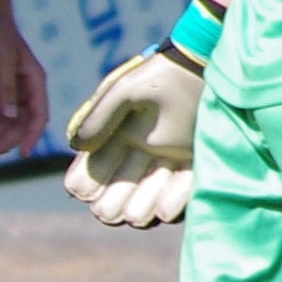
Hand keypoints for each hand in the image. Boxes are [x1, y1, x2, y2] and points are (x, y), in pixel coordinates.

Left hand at [0, 3, 49, 159]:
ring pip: (7, 122)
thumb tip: (9, 116)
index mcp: (35, 82)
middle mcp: (27, 89)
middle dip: (5, 139)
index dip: (32, 136)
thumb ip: (5, 87)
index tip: (22, 154)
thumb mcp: (0, 59)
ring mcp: (13, 90)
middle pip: (21, 123)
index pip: (38, 116)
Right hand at [62, 50, 202, 226]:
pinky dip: (173, 202)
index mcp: (120, 135)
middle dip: (111, 202)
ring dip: (140, 207)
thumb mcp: (125, 91)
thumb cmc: (161, 75)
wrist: (205, 65)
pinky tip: (162, 212)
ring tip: (134, 216)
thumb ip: (100, 116)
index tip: (80, 192)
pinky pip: (184, 189)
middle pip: (120, 187)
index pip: (95, 165)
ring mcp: (170, 159)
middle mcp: (142, 151)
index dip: (85, 181)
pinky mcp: (197, 162)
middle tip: (107, 213)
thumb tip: (76, 145)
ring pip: (150, 193)